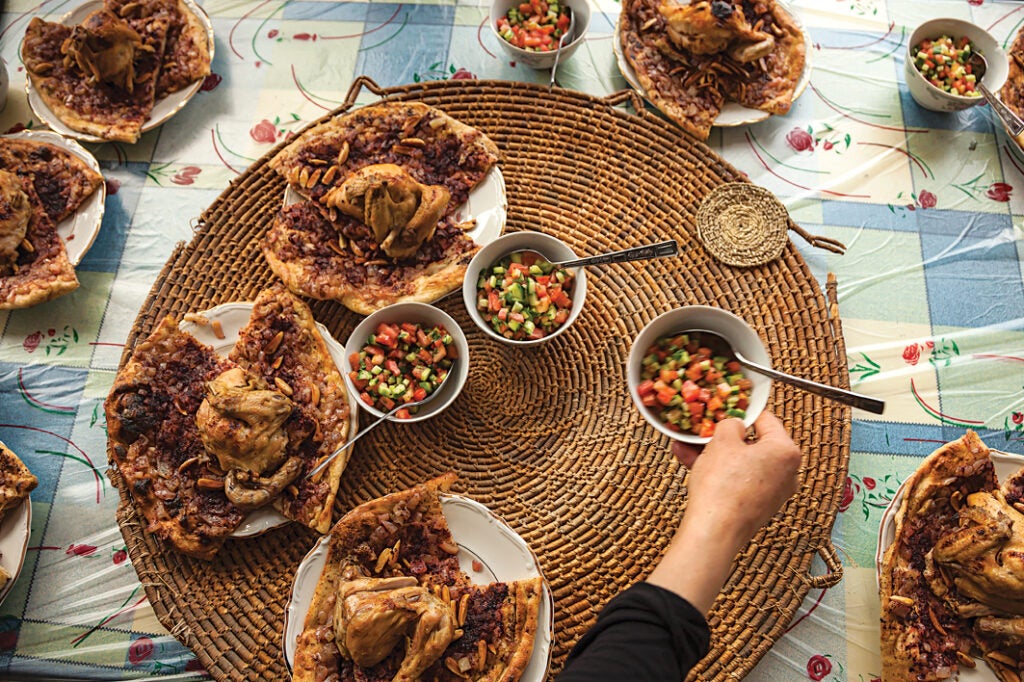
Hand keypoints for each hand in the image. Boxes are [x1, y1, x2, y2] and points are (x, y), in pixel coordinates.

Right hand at [675, 412, 801, 542]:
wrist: (715, 531)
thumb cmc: (723, 486)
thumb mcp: (722, 441)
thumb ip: (730, 424)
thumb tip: (734, 425)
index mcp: (786, 451)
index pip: (766, 420)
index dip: (743, 412)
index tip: (728, 409)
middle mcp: (787, 473)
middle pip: (753, 444)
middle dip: (724, 437)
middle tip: (705, 430)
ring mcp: (773, 492)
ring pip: (742, 463)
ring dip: (715, 454)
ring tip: (688, 446)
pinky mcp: (758, 506)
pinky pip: (738, 480)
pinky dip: (719, 472)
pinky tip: (691, 463)